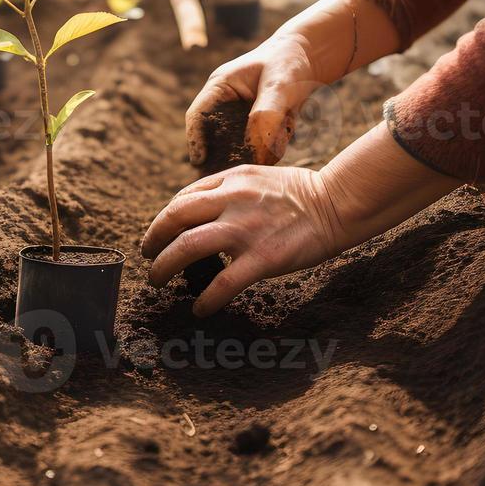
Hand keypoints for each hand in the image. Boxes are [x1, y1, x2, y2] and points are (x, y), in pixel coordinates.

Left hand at [146, 122, 461, 315]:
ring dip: (164, 266)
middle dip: (152, 240)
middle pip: (173, 219)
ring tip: (157, 280)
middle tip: (146, 257)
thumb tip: (198, 209)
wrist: (337, 203)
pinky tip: (199, 308)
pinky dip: (205, 299)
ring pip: (187, 247)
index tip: (159, 235)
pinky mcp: (262, 258)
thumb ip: (228, 188)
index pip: (182, 199)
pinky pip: (222, 283)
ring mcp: (245, 230)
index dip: (164, 220)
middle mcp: (231, 201)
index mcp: (230, 180)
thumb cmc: (300, 193)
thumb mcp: (257, 176)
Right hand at [185, 0, 399, 166]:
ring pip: (238, 145)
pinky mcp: (258, 126)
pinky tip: (288, 133)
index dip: (195, 140)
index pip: (197, 116)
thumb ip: (266, 115)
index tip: (201, 162)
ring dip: (254, 151)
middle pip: (214, 137)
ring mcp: (242, 116)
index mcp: (220, 87)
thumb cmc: (290, 62)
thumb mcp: (279, 85)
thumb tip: (255, 148)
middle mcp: (226, 103)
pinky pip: (259, 145)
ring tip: (271, 146)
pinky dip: (272, 146)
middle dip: (224, 156)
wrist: (312, 56)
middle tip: (231, 174)